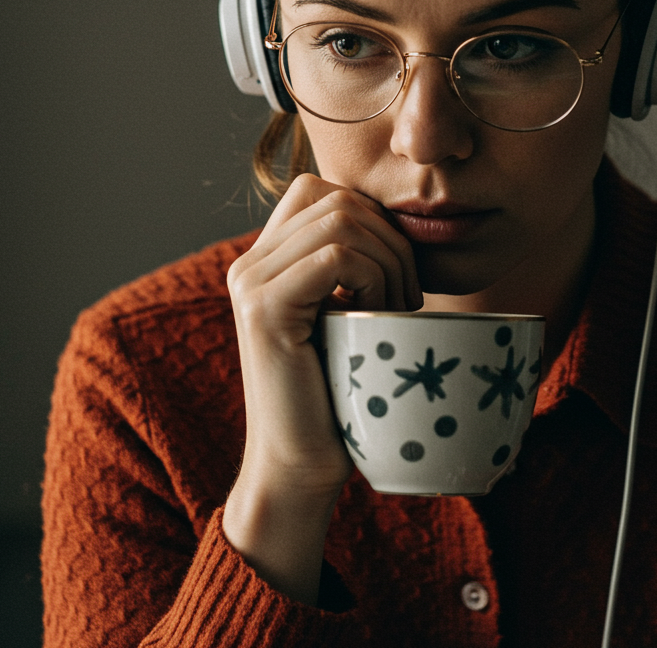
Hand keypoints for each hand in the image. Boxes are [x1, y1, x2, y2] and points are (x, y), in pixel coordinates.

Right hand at [222, 172, 421, 601]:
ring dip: (389, 261)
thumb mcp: (349, 314)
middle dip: (391, 240)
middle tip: (407, 297)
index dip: (373, 217)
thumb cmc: (339, 393)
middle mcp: (249, 264)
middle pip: (339, 199)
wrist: (302, 466)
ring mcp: (250, 283)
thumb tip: (403, 220)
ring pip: (342, 221)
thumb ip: (354, 264)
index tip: (396, 271)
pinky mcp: (263, 310)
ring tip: (397, 310)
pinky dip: (374, 278)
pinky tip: (379, 316)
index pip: (322, 190)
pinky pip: (335, 257)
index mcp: (266, 260)